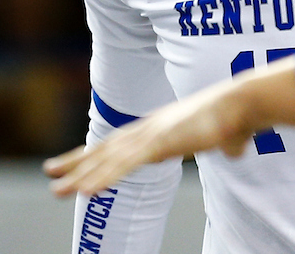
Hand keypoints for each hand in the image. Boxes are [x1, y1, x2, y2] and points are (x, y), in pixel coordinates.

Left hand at [45, 57, 294, 196]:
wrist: (244, 102)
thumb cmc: (240, 115)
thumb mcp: (229, 134)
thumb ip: (228, 143)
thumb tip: (237, 149)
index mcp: (163, 126)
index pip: (123, 141)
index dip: (98, 152)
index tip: (78, 161)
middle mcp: (151, 128)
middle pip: (107, 148)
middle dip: (78, 162)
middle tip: (50, 173)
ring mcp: (153, 136)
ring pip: (108, 160)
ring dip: (81, 176)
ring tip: (56, 190)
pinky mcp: (159, 144)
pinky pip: (124, 167)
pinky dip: (103, 178)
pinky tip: (85, 192)